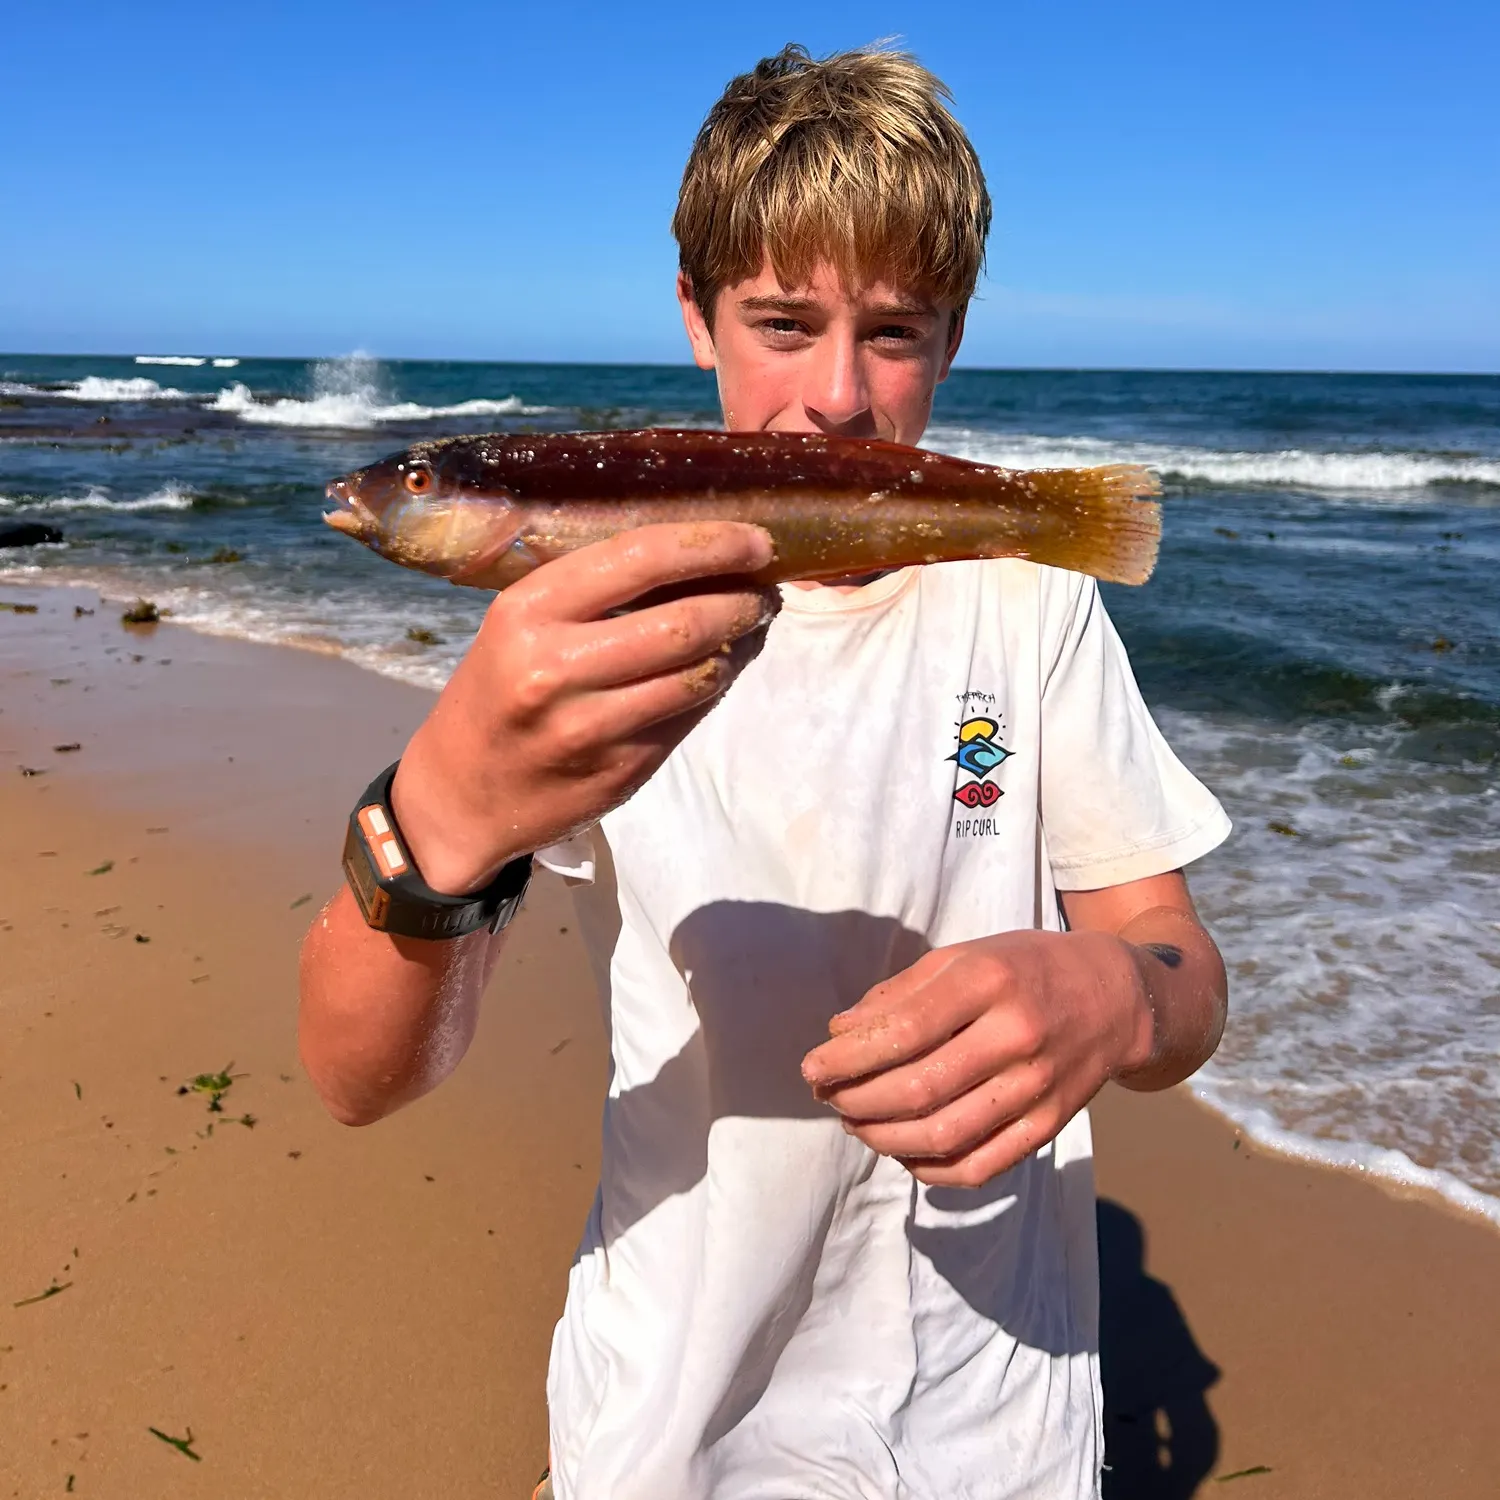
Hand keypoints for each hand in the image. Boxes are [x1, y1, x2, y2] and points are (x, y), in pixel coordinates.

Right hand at [391, 521, 777, 893]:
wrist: (460, 796)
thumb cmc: (498, 692)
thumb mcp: (523, 627)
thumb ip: (600, 596)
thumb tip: (703, 561)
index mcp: (528, 611)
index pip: (638, 558)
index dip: (708, 545)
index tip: (753, 540)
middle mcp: (554, 666)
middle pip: (682, 621)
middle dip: (740, 600)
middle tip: (764, 590)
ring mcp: (589, 726)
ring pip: (698, 673)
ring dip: (739, 645)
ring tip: (752, 625)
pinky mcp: (620, 769)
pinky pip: (689, 715)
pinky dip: (717, 685)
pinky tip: (721, 668)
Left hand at [800, 930, 1154, 1187]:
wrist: (1117, 997)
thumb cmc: (1025, 968)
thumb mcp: (964, 956)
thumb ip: (900, 992)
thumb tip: (839, 1031)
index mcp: (988, 982)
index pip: (904, 1032)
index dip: (848, 1058)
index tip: (812, 1069)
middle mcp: (1016, 1035)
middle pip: (919, 1088)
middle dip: (858, 1101)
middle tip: (829, 1098)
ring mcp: (1037, 1086)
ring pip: (945, 1135)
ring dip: (884, 1138)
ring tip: (856, 1124)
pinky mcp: (1049, 1125)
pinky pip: (981, 1165)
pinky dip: (931, 1170)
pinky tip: (903, 1153)